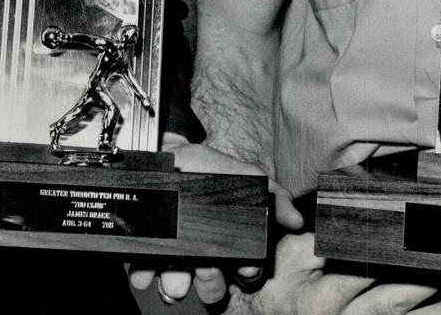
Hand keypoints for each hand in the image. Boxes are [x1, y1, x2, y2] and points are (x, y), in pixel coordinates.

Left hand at [128, 136, 302, 305]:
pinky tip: (148, 265)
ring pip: (178, 287)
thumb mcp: (244, 175)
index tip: (244, 268)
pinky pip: (144, 275)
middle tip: (207, 264)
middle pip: (212, 288)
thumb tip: (296, 220)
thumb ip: (273, 195)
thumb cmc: (208, 166)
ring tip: (176, 265)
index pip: (243, 273)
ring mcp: (174, 257)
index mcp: (229, 244)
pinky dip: (145, 274)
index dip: (245, 274)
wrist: (169, 152)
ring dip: (178, 282)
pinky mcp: (147, 254)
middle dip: (211, 282)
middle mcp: (203, 256)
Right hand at [245, 232, 440, 314]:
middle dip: (426, 284)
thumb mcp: (291, 255)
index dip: (395, 257)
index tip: (420, 241)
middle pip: (392, 303)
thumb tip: (351, 215)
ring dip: (440, 313)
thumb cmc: (280, 286)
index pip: (366, 272)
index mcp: (323, 297)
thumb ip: (320, 236)